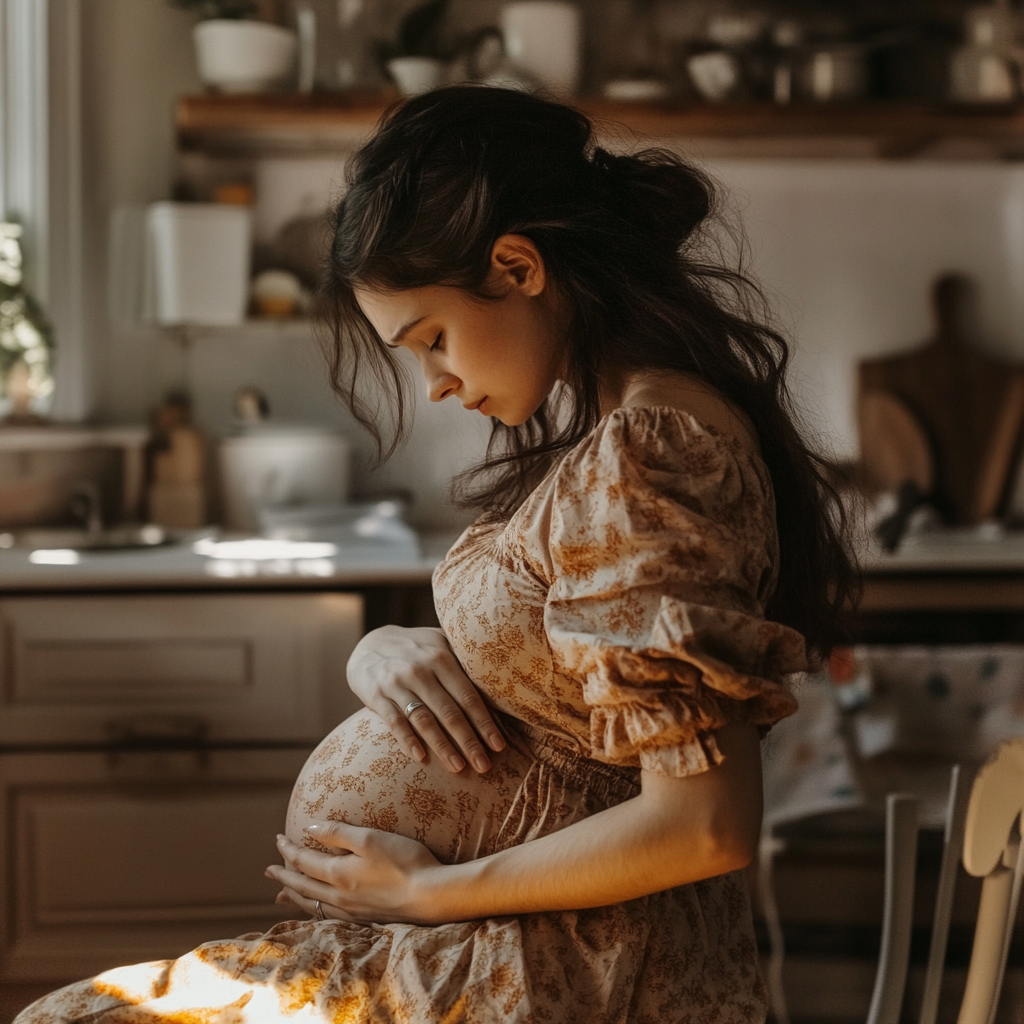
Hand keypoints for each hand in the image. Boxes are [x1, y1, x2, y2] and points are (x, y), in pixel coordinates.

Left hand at [266, 823, 444, 925]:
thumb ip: (338, 833)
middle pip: (302, 886)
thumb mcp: (371, 839)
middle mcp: (339, 896)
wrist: (430, 896)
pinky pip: (326, 915)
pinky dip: (313, 909)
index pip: (302, 861)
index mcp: (338, 874)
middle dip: (283, 876)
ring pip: (312, 904)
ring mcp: (351, 911)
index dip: (288, 849)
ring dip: (294, 896)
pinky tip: (316, 909)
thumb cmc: (404, 861)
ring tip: (281, 895)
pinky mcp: (364, 918)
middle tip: (268, 871)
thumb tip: (309, 830)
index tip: (278, 839)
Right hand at [346, 625, 504, 772]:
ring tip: (458, 768)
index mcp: (441, 657)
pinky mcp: (375, 694)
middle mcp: (420, 670)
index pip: (468, 695)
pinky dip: (407, 740)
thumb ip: (462, 661)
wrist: (366, 643)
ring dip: (442, 746)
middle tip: (484, 766)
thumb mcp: (439, 643)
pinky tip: (420, 758)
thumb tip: (501, 683)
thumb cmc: (415, 649)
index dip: (484, 722)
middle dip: (469, 741)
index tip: (498, 746)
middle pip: (450, 712)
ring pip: (423, 720)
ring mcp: (397, 682)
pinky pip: (393, 721)